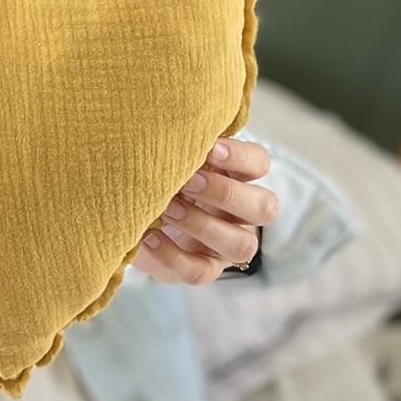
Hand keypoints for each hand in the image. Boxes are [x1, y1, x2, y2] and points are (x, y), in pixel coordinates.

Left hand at [132, 138, 277, 285]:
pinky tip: (148, 237)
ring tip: (166, 209)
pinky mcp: (204, 270)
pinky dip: (172, 255)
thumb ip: (179, 149)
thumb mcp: (171, 162)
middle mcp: (242, 215)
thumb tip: (167, 129)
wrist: (135, 220)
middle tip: (188, 182)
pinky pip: (199, 271)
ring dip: (202, 225)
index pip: (259, 164)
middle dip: (225, 193)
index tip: (209, 148)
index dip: (240, 157)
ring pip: (241, 244)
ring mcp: (227, 247)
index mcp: (239, 178)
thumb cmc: (160, 180)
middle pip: (264, 207)